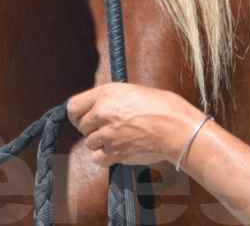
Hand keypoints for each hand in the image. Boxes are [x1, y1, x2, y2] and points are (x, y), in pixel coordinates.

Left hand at [67, 83, 203, 168]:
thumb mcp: (130, 91)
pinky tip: (115, 152)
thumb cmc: (161, 107)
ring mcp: (108, 134)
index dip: (76, 114)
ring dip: (99, 143)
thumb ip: (110, 98)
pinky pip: (98, 159)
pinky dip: (104, 158)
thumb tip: (99, 106)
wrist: (175, 128)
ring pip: (89, 143)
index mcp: (105, 93)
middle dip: (90, 129)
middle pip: (80, 125)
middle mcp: (103, 112)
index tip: (81, 118)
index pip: (73, 105)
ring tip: (115, 139)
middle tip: (103, 130)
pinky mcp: (116, 153)